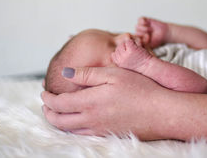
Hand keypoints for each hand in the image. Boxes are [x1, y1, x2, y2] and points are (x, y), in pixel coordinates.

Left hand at [41, 67, 171, 139]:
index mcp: (90, 102)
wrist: (163, 112)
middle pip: (60, 121)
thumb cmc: (141, 89)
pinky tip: (77, 122)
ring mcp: (100, 129)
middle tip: (46, 104)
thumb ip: (88, 74)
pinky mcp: (110, 134)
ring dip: (59, 122)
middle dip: (48, 112)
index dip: (48, 98)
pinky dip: (72, 129)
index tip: (44, 91)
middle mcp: (91, 119)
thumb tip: (66, 72)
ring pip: (70, 130)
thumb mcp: (114, 73)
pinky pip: (83, 135)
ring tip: (57, 113)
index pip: (59, 103)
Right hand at [111, 39, 151, 72]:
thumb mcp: (124, 65)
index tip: (128, 57)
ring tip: (136, 53)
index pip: (113, 54)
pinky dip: (134, 43)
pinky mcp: (131, 49)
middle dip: (125, 49)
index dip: (121, 54)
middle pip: (118, 48)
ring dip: (129, 46)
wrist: (148, 68)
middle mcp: (120, 59)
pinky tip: (138, 49)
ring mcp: (125, 54)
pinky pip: (129, 41)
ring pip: (123, 44)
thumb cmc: (138, 66)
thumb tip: (112, 53)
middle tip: (133, 55)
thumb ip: (119, 59)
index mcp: (117, 64)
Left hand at [136, 17, 169, 47]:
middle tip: (149, 35)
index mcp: (139, 39)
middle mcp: (139, 32)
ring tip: (150, 30)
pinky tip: (147, 23)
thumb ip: (143, 44)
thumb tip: (138, 43)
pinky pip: (139, 19)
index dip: (140, 40)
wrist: (164, 33)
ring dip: (143, 28)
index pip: (135, 39)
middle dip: (142, 34)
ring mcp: (141, 26)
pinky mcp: (144, 20)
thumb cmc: (157, 40)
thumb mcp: (149, 45)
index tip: (147, 40)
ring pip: (137, 26)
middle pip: (136, 33)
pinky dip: (142, 21)